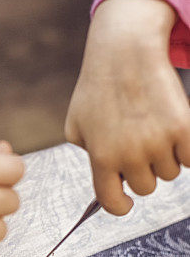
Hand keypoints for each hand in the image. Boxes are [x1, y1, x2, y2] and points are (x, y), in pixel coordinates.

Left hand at [65, 0, 189, 214]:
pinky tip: (174, 130)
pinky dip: (185, 149)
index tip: (126, 203)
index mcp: (100, 157)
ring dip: (164, 157)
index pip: (112, 202)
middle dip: (143, 171)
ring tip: (152, 128)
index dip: (120, 205)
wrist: (126, 51)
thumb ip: (88, 155)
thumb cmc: (99, 86)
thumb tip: (105, 177)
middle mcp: (129, 155)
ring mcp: (157, 143)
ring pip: (169, 173)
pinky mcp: (183, 129)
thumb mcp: (76, 125)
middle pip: (146, 187)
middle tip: (139, 145)